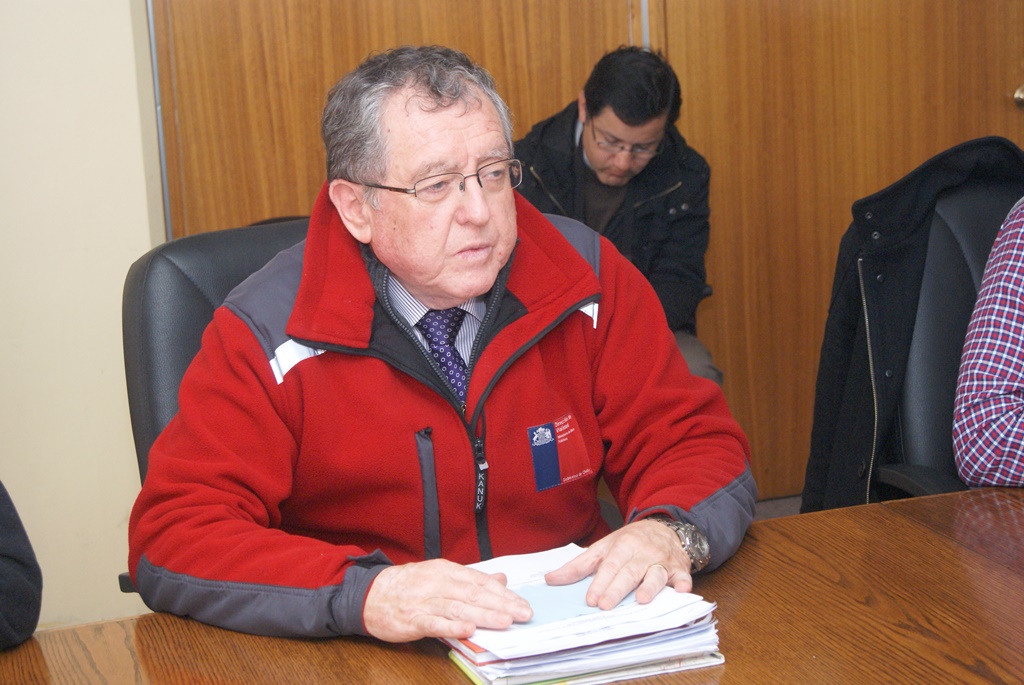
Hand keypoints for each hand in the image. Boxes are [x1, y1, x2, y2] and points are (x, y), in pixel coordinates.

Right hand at [363, 558, 532, 641]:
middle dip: (501, 604)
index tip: (523, 604)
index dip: (504, 594)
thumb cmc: (409, 586)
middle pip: (474, 593)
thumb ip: (471, 579)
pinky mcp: (412, 619)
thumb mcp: (441, 576)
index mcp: (447, 571)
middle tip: (523, 614)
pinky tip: (468, 629)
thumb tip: (500, 579)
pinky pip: (435, 623)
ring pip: (459, 607)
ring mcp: (425, 601)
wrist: (371, 594)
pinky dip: (451, 626)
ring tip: (505, 621)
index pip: (481, 581)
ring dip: (483, 614)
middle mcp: (438, 583)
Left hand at [544, 519, 692, 609]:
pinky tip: (682, 591)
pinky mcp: (680, 569)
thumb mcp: (603, 548)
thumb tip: (550, 579)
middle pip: (629, 571)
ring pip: (656, 574)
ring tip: (641, 600)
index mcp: (622, 545)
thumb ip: (578, 566)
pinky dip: (684, 583)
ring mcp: (662, 560)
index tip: (591, 599)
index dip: (600, 583)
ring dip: (650, 586)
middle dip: (617, 588)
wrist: (664, 527)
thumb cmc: (629, 542)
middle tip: (606, 606)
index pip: (609, 565)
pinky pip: (684, 576)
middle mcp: (642, 552)